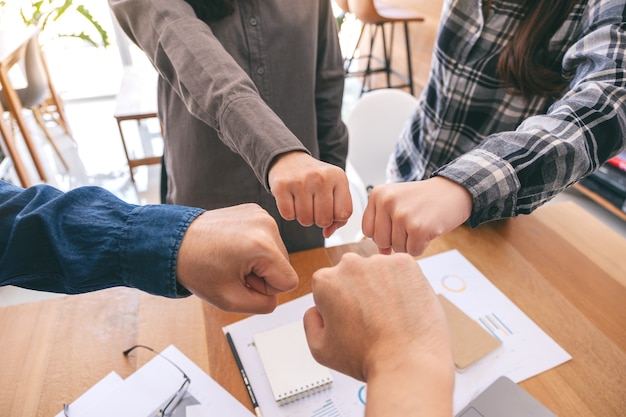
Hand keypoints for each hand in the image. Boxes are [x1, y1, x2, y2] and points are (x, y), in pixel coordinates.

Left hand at [176, 204, 297, 313]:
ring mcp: (261, 215)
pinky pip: (268, 238)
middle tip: (233, 269)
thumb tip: (276, 295)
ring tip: (232, 258)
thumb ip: (263, 305)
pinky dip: (254, 246)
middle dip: (263, 274)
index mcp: (262, 247)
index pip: (289, 281)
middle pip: (284, 266)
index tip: (242, 280)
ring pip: (278, 253)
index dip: (266, 289)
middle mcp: (266, 225)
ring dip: (259, 261)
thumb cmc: (198, 269)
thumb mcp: (230, 300)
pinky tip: (234, 246)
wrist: (176, 242)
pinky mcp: (256, 210)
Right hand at [268, 152, 352, 237]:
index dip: (335, 218)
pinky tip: (291, 200)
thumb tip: (327, 233)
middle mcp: (321, 177)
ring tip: (302, 203)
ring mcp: (301, 181)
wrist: (289, 159)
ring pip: (306, 220)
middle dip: (318, 219)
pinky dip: (289, 213)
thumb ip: (338, 216)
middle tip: (313, 206)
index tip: (329, 209)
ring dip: (303, 217)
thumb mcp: (333, 190)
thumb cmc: (315, 179)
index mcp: (339, 177)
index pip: (344, 214)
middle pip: (324, 220)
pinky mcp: (282, 185)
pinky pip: (288, 215)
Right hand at [303, 253, 453, 415]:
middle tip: (370, 318)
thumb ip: (310, 323)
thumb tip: (316, 309)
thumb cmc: (368, 357)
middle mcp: (350, 265)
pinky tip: (403, 307)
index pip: (328, 285)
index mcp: (326, 281)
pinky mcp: (406, 263)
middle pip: (352, 274)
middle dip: (358, 290)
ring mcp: (380, 262)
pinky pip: (400, 270)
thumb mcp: (321, 349)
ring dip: (381, 286)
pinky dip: (403, 284)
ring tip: (389, 315)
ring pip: (377, 270)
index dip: (336, 304)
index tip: (349, 319)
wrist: (408, 362)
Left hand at [362, 176, 472, 254]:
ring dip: (410, 243)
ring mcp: (402, 215)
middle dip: (396, 240)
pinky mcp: (419, 228)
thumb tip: (381, 253)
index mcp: (378, 194)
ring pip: (397, 248)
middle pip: (380, 242)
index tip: (397, 224)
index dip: (383, 233)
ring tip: (421, 224)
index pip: (367, 230)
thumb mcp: (396, 203)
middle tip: (411, 224)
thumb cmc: (423, 199)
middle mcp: (387, 202)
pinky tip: (428, 231)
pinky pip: (413, 252)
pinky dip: (421, 247)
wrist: (453, 191)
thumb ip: (382, 225)